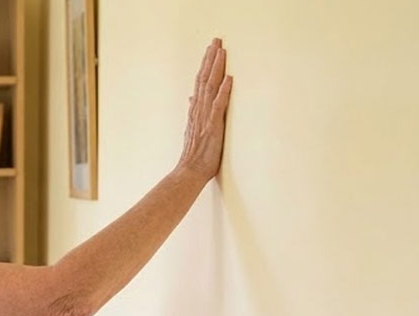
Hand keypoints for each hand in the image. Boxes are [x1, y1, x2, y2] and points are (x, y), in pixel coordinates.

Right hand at [177, 38, 232, 181]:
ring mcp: (205, 118)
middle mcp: (199, 111)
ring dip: (216, 68)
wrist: (189, 171)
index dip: (205, 65)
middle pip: (204, 79)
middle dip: (211, 59)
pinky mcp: (213, 126)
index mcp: (195, 111)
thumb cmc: (194, 155)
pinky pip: (218, 105)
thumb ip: (192, 112)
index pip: (200, 83)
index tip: (211, 50)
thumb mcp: (192, 130)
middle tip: (216, 41)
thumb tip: (190, 98)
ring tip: (221, 51)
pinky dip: (224, 91)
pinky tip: (228, 78)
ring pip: (210, 88)